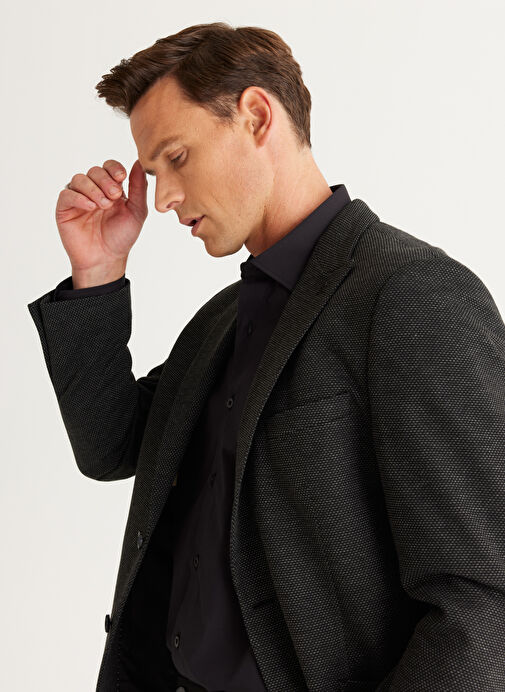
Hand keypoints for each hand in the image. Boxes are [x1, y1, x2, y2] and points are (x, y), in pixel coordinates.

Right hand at [55, 158, 147, 273]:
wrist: (106, 259)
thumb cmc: (121, 237)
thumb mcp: (136, 211)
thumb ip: (139, 187)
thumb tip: (139, 162)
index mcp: (111, 188)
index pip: (109, 166)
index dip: (114, 168)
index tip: (122, 177)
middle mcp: (94, 190)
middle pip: (95, 171)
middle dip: (106, 181)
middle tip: (115, 196)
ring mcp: (78, 198)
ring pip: (80, 179)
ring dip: (93, 189)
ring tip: (103, 205)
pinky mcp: (65, 208)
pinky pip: (67, 194)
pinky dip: (79, 198)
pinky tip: (90, 207)